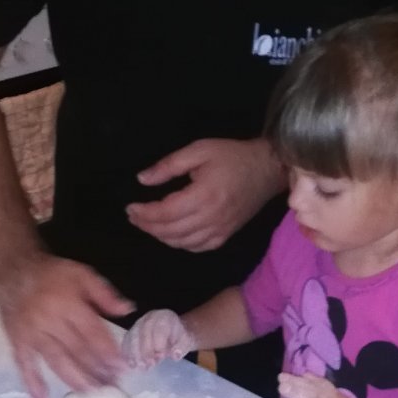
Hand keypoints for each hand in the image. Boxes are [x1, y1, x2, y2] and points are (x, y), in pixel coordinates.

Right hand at [0, 254, 133, 397]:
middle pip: (76, 350)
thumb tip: (127, 310)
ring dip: (74, 379)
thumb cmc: (51, 274)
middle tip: (111, 388)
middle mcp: (50, 320)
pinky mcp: (17, 340)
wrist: (13, 268)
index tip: (122, 368)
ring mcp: (32, 333)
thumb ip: (104, 293)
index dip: (107, 351)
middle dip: (96, 371)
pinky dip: (31, 381)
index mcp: (68, 303)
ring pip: (55, 360)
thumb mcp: (81, 273)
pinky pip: (23, 363)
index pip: (92, 332)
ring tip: (91, 394)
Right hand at [122, 309, 196, 369]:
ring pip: (132, 336)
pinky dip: (127, 353)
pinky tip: (131, 364)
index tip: (161, 357)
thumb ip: (182, 347)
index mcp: (165, 317)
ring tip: (140, 366)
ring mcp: (138, 323)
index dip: (159, 342)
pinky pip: (126, 341)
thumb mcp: (188, 341)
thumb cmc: (180, 338)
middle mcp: (150, 317)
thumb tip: (175, 355)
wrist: (173, 333)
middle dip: (145, 350)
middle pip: (144, 331)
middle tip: (149, 365)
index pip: (159, 328)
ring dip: (135, 353)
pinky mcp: (131, 332)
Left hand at [126, 138, 283, 252]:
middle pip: (170, 231)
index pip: (165, 212)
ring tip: (148, 224)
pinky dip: (180, 244)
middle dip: (147, 226)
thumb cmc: (232, 156)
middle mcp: (211, 217)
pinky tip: (171, 234)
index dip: (144, 213)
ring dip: (160, 236)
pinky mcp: (226, 235)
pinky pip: (197, 247)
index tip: (130, 208)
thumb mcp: (198, 150)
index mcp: (204, 195)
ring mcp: (220, 230)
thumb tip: (142, 179)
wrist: (267, 169)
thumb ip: (169, 165)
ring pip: (181, 243)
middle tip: (134, 216)